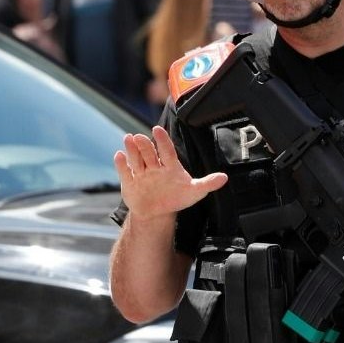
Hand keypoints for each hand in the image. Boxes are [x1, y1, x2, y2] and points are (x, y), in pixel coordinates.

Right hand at [113, 126, 227, 221]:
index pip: (167, 150)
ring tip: (128, 139)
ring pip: (136, 159)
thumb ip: (208, 183)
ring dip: (131, 149)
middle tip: (139, 136)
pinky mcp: (130, 182)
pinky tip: (118, 156)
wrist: (157, 213)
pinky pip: (125, 172)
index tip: (157, 129)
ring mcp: (141, 173)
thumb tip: (224, 178)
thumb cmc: (177, 198)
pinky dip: (121, 164)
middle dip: (144, 145)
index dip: (162, 140)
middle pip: (149, 153)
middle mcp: (154, 166)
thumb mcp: (194, 192)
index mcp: (170, 165)